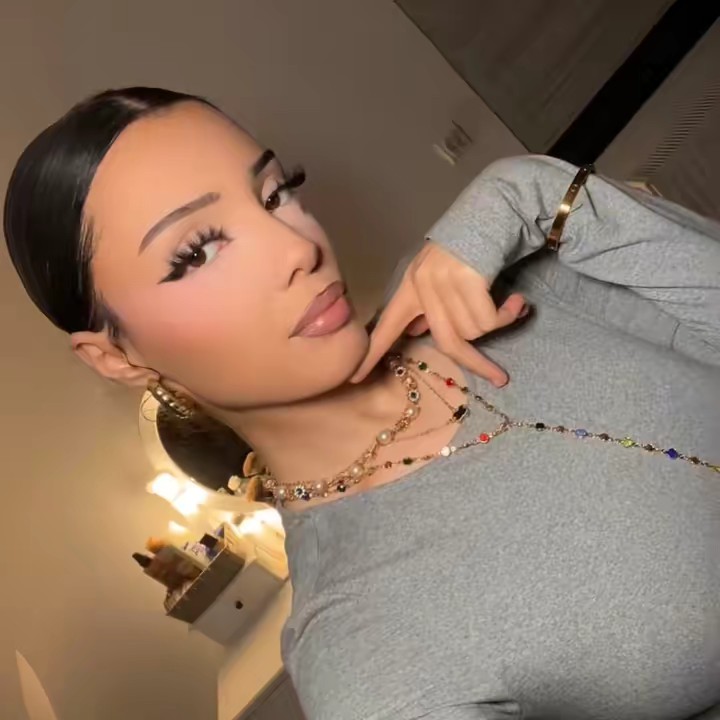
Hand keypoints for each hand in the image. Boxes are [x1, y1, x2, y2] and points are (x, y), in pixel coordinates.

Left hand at [350, 242, 525, 385]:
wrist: (491, 210)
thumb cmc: (467, 248)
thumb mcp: (437, 277)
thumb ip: (426, 305)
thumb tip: (415, 332)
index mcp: (411, 286)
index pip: (387, 325)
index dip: (372, 353)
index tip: (354, 378)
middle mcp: (423, 285)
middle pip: (446, 341)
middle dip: (475, 363)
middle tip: (498, 378)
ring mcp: (444, 281)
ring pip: (472, 331)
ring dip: (495, 324)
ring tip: (508, 306)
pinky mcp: (467, 278)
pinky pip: (488, 320)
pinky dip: (507, 316)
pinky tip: (517, 303)